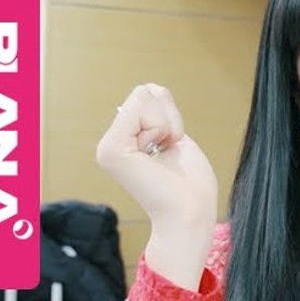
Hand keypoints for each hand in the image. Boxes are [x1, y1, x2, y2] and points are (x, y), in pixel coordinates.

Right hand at [95, 83, 218, 239]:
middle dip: (169, 117)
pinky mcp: (112, 149)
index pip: (148, 95)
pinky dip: (161, 126)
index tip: (172, 146)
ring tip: (163, 153)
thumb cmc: (191, 183)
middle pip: (145, 92)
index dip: (171, 116)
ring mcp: (108, 146)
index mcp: (125, 141)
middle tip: (169, 150)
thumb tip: (150, 88)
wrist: (191, 212)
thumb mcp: (175, 135)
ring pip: (143, 96)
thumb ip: (160, 113)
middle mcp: (111, 142)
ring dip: (167, 124)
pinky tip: (157, 153)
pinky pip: (140, 106)